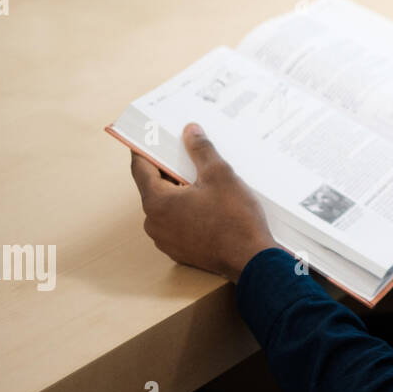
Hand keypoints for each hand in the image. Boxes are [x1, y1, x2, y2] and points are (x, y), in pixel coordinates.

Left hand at [131, 123, 278, 282]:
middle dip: (170, 170)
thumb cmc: (234, 219)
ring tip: (205, 181)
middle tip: (187, 154)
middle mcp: (155, 223)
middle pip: (155, 187)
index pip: (141, 169)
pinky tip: (210, 205)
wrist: (251, 260)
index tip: (148, 138)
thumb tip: (190, 131)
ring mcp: (166, 240)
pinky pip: (178, 224)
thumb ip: (201, 150)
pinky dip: (188, 211)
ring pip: (168, 207)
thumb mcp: (220, 175)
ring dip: (181, 192)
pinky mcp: (181, 251)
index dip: (144, 150)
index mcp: (157, 202)